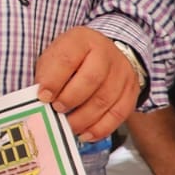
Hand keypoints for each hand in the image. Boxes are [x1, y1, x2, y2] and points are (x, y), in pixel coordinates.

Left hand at [35, 26, 140, 141]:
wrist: (105, 53)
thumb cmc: (73, 57)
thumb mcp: (55, 55)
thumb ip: (48, 73)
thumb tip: (43, 98)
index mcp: (82, 40)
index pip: (68, 59)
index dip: (54, 80)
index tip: (43, 96)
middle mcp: (106, 53)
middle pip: (91, 79)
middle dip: (71, 99)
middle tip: (57, 110)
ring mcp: (122, 73)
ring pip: (105, 99)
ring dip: (84, 118)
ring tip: (68, 126)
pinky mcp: (131, 92)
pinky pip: (118, 114)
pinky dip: (100, 129)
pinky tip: (85, 134)